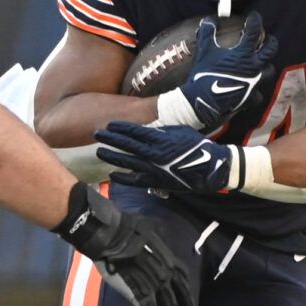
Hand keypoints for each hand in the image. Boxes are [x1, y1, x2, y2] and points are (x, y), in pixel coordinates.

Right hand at [52, 184, 196, 305]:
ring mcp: (153, 285)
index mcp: (168, 259)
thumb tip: (153, 229)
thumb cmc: (125, 230)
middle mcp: (165, 273)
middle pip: (178, 297)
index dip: (187, 294)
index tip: (189, 303)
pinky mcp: (139, 294)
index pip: (183, 279)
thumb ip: (155, 237)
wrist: (111, 236)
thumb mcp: (149, 231)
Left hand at [94, 121, 248, 194]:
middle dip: (110, 138)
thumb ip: (160, 131)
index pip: (134, 131)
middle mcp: (153, 153)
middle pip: (126, 144)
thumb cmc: (195, 146)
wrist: (209, 168)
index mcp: (160, 138)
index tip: (109, 124)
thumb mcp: (179, 131)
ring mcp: (153, 168)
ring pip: (127, 161)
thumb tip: (146, 129)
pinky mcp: (155, 181)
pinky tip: (112, 174)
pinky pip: (134, 180)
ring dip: (112, 156)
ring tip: (99, 151)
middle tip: (96, 133)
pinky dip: (122, 177)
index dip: (120, 128)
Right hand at [177, 11, 278, 129]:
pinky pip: (259, 93)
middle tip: (267, 38)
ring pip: (269, 71)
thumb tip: (208, 21)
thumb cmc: (204, 76)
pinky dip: (256, 90)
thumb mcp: (204, 53)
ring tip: (261, 63)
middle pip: (270, 51)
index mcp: (243, 54)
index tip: (254, 17)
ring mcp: (254, 83)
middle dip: (270, 42)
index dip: (255, 21)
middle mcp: (253, 67)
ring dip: (266, 65)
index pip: (254, 32)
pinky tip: (252, 88)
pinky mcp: (250, 98)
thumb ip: (207, 35)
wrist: (204, 103)